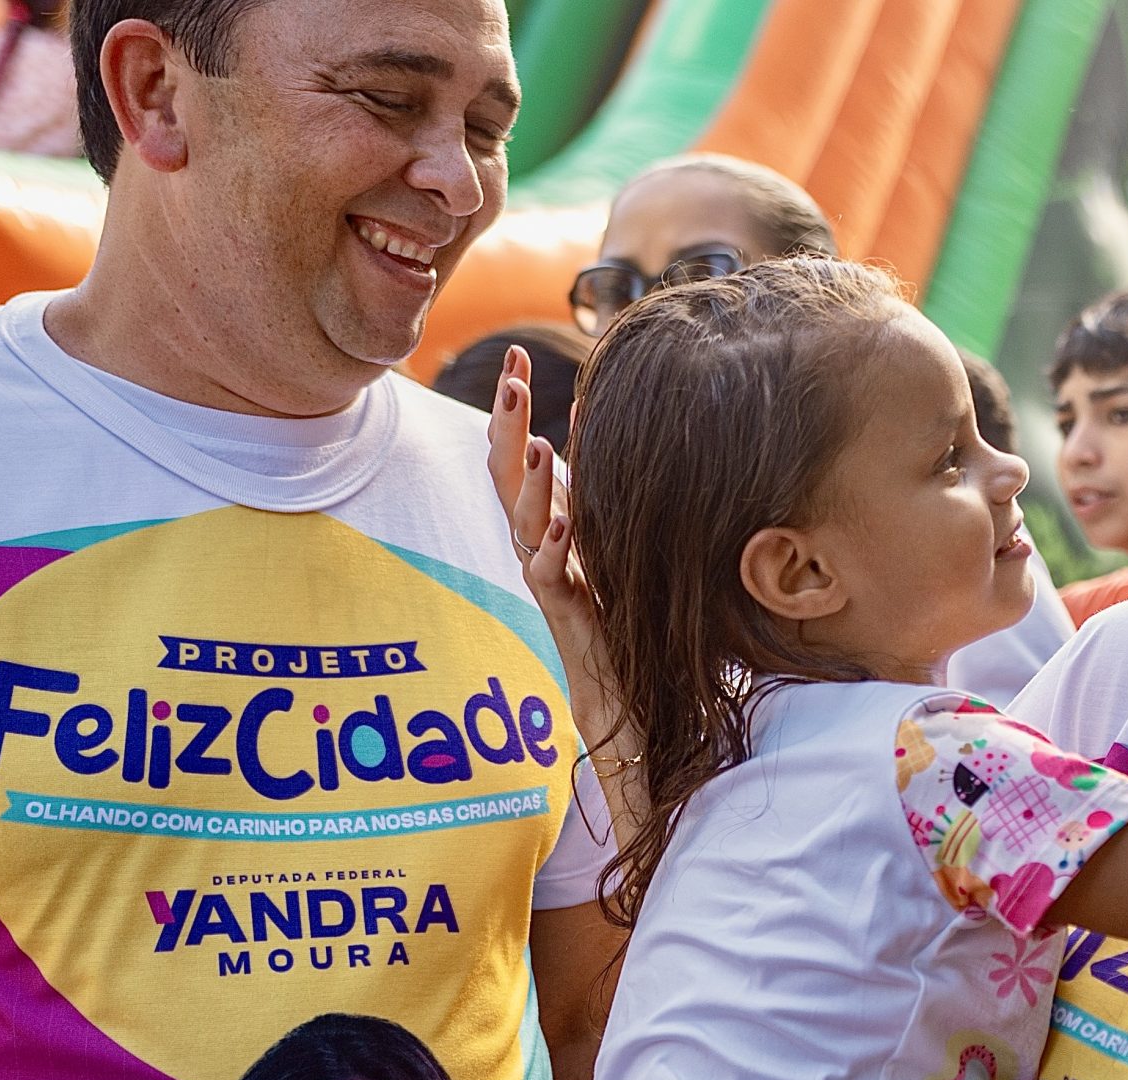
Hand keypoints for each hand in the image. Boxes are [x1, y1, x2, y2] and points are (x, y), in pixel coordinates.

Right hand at [487, 349, 619, 750]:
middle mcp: (534, 537)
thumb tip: (592, 403)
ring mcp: (544, 572)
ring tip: (543, 445)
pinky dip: (556, 545)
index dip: (512, 404)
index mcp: (544, 512)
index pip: (517, 448)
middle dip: (507, 425)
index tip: (518, 352)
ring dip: (532, 481)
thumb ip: (594, 471)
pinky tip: (567, 521)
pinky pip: (549, 574)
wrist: (621, 679)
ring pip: (523, 520)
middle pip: (506, 472)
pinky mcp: (562, 609)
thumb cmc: (616, 598)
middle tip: (512, 378)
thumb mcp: (608, 522)